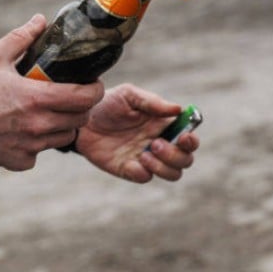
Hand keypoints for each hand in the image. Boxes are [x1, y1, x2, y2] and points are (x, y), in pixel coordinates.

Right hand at [0, 15, 104, 170]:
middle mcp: (38, 125)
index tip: (93, 83)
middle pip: (81, 119)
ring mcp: (31, 146)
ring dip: (62, 124)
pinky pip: (42, 152)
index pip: (85, 98)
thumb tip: (41, 20)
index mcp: (37, 98)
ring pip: (64, 137)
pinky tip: (25, 129)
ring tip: (49, 112)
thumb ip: (21, 37)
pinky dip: (39, 141)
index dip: (95, 89)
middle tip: (71, 96)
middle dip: (81, 106)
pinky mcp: (21, 161)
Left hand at [76, 83, 198, 183]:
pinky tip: (132, 161)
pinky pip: (145, 178)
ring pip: (172, 174)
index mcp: (163, 125)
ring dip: (164, 166)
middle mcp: (159, 144)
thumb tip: (179, 110)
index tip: (183, 136)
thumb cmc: (108, 103)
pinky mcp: (129, 169)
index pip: (189, 138)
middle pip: (185, 160)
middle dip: (176, 155)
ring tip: (145, 153)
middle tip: (155, 143)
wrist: (81, 119)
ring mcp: (146, 159)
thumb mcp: (129, 95)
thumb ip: (152, 102)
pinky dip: (143, 172)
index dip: (192, 140)